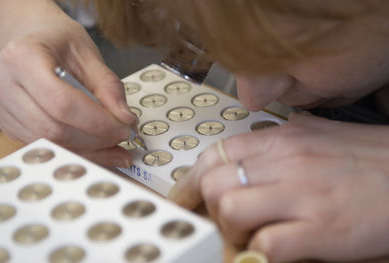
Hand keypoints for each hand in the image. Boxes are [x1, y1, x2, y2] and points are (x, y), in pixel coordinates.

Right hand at [0, 0, 136, 166]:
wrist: (32, 38)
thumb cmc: (57, 41)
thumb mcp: (88, 54)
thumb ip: (108, 86)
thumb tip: (125, 118)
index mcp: (23, 59)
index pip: (63, 104)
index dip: (99, 122)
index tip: (126, 127)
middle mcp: (3, 85)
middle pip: (55, 130)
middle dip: (97, 139)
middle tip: (123, 136)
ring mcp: (0, 108)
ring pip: (51, 143)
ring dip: (89, 150)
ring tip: (114, 144)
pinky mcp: (8, 125)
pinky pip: (46, 146)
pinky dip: (76, 150)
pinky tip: (96, 147)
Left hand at [168, 112, 388, 261]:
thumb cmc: (367, 159)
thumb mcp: (316, 136)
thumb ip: (277, 143)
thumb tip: (245, 158)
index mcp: (282, 139)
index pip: (215, 155)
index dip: (190, 182)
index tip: (185, 198)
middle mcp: (286, 162)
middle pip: (214, 184)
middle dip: (209, 209)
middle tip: (222, 221)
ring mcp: (303, 195)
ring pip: (231, 210)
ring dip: (231, 231)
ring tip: (248, 236)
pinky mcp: (322, 230)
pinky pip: (266, 245)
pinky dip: (257, 254)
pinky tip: (270, 252)